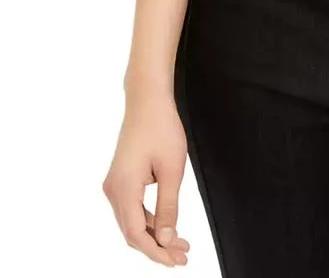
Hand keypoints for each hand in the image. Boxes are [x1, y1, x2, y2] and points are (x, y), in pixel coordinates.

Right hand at [102, 91, 189, 266]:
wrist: (148, 100)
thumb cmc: (162, 129)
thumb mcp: (172, 170)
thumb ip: (168, 207)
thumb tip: (167, 240)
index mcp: (123, 189)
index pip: (136, 234)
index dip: (156, 252)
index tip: (177, 261)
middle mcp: (113, 190)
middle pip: (132, 232)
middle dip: (157, 247)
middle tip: (183, 257)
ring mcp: (114, 184)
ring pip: (132, 221)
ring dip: (154, 235)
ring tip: (181, 244)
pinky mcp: (120, 179)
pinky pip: (132, 208)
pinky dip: (149, 220)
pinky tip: (167, 225)